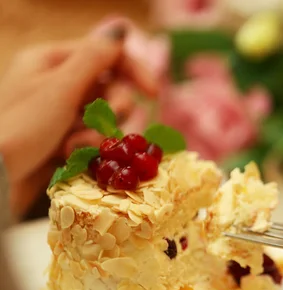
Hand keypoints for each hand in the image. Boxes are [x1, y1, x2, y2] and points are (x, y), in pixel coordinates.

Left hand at [0, 27, 157, 217]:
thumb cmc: (20, 128)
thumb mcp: (60, 88)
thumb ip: (94, 58)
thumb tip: (121, 30)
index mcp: (53, 60)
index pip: (107, 54)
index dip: (134, 72)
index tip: (153, 94)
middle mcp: (58, 83)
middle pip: (111, 87)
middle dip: (112, 109)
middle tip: (104, 124)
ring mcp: (61, 112)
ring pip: (105, 116)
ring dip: (96, 133)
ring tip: (73, 147)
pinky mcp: (63, 138)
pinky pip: (94, 137)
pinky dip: (88, 147)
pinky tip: (68, 156)